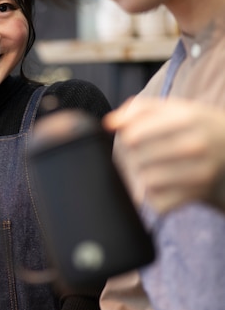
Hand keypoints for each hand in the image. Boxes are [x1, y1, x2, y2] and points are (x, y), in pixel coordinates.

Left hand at [104, 97, 224, 213]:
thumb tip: (109, 124)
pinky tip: (166, 184)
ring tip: (154, 167)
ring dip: (144, 176)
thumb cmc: (195, 126)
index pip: (134, 134)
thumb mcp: (173, 108)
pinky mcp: (197, 195)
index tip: (133, 137)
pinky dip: (156, 195)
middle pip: (138, 158)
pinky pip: (158, 202)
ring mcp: (200, 172)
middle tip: (144, 154)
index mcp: (187, 117)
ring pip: (147, 180)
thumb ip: (137, 110)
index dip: (127, 137)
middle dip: (133, 157)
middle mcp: (195, 144)